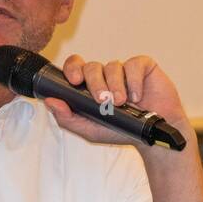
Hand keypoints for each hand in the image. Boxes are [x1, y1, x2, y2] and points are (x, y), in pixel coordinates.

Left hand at [42, 53, 190, 147]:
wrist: (152, 136)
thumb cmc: (121, 131)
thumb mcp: (90, 130)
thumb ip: (68, 118)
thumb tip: (49, 102)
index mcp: (89, 86)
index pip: (75, 66)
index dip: (72, 68)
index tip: (74, 80)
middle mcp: (105, 75)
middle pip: (91, 67)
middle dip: (95, 84)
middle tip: (103, 101)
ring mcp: (124, 70)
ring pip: (112, 66)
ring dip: (115, 86)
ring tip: (121, 103)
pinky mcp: (143, 67)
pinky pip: (134, 64)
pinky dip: (134, 81)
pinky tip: (137, 96)